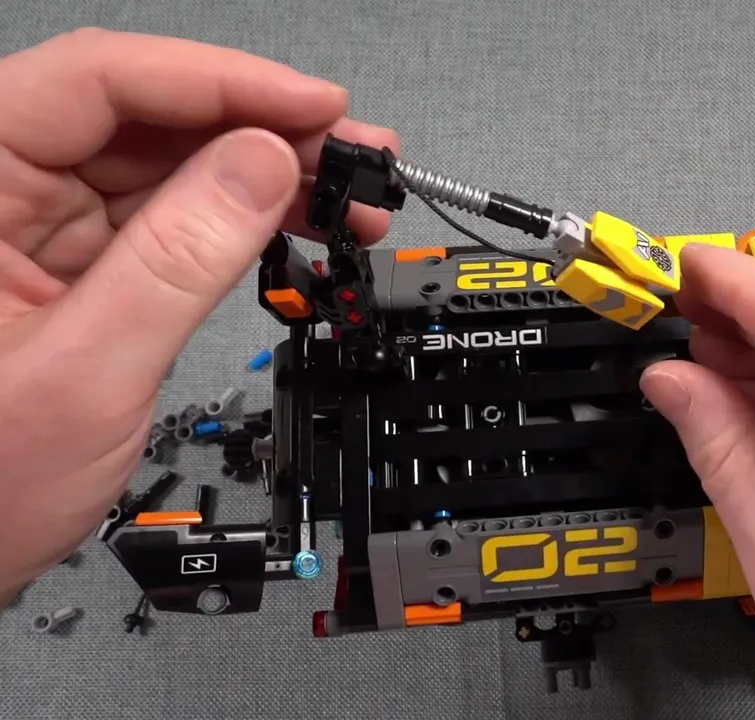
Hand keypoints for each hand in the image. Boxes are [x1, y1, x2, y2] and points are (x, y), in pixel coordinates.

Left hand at [0, 28, 399, 598]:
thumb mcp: (89, 370)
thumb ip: (180, 258)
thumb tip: (263, 166)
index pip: (99, 82)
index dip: (220, 81)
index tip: (314, 106)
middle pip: (143, 114)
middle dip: (261, 128)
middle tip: (356, 154)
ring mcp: (33, 223)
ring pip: (165, 161)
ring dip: (264, 172)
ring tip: (349, 195)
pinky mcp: (70, 262)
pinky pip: (166, 216)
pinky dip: (238, 218)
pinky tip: (298, 222)